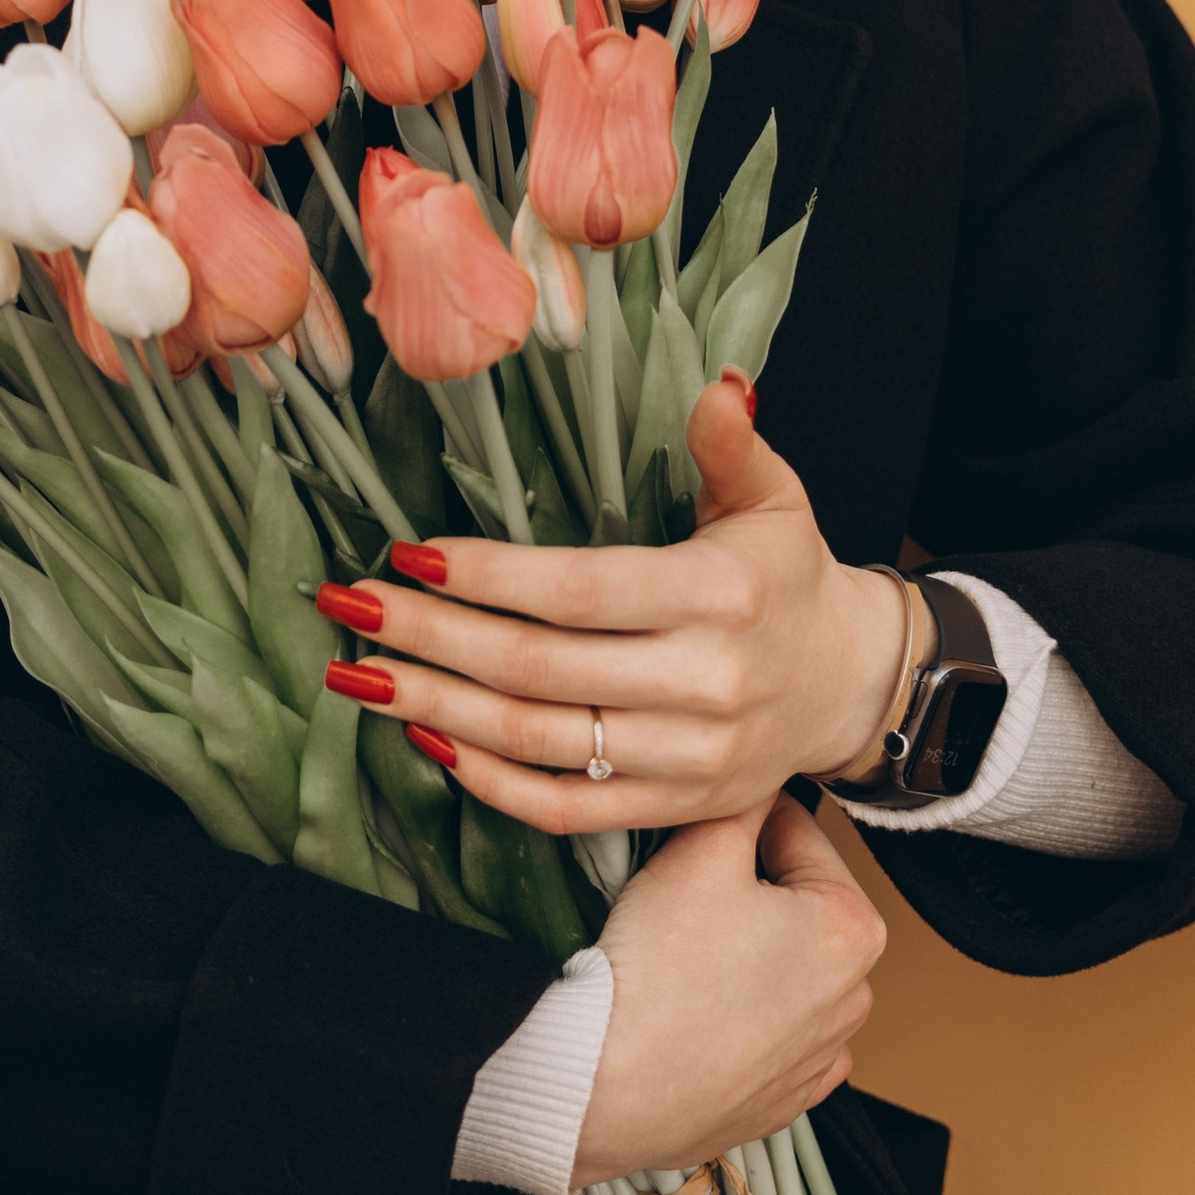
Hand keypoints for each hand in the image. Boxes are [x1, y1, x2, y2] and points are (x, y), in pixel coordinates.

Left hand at [320, 374, 910, 833]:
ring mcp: (688, 758)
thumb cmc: (788, 577)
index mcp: (722, 596)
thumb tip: (718, 385)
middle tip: (347, 608)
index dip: (488, 578)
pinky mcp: (672, 809)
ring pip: (539, 742)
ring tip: (360, 674)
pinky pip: (566, 809)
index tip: (408, 555)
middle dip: (430, 637)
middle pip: (539, 668)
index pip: (580, 591)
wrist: (848, 683)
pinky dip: (489, 784)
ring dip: (436, 709)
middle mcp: (705, 684)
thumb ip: (732, 445)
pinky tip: (428, 740)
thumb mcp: (773, 497)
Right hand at [573, 793, 884, 1183]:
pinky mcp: (781, 1100)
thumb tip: (756, 776)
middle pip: (794, 905)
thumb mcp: (702, 846)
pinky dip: (743, 1020)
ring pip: (784, 971)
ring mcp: (819, 1057)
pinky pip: (771, 1038)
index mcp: (854, 929)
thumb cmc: (660, 971)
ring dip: (747, 954)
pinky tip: (700, 1013)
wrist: (609, 1086)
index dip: (741, 820)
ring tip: (687, 957)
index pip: (798, 835)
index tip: (701, 829)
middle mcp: (853, 997)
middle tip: (685, 893)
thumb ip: (742, 797)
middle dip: (748, 890)